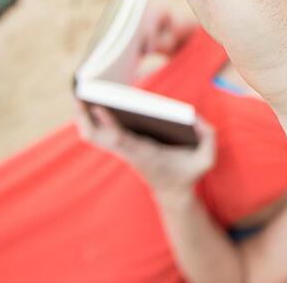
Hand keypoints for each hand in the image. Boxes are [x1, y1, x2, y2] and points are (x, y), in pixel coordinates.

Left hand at [75, 99, 215, 194]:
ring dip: (83, 117)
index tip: (97, 105)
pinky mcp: (122, 147)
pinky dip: (92, 119)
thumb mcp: (206, 160)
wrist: (173, 193)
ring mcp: (123, 150)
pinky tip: (92, 101)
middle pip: (97, 137)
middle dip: (84, 117)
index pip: (121, 139)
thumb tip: (195, 118)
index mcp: (146, 154)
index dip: (108, 122)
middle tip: (78, 93)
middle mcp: (129, 152)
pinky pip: (100, 133)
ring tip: (81, 92)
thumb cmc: (188, 173)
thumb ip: (208, 138)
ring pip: (94, 136)